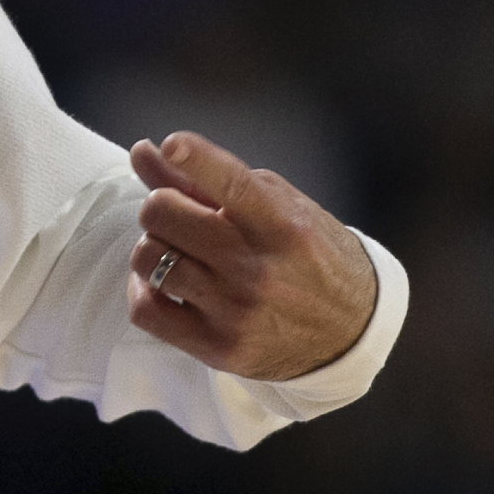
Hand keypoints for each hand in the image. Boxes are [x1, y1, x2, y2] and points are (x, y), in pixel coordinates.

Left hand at [124, 130, 376, 382]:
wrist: (350, 331)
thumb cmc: (307, 254)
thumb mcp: (278, 204)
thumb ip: (210, 178)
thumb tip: (143, 151)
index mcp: (281, 224)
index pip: (231, 182)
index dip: (194, 157)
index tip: (173, 145)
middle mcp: (258, 268)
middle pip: (162, 214)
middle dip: (162, 207)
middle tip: (181, 217)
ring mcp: (236, 311)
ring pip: (146, 258)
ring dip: (153, 248)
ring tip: (178, 252)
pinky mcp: (219, 348)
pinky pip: (145, 310)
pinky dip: (142, 290)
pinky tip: (161, 284)